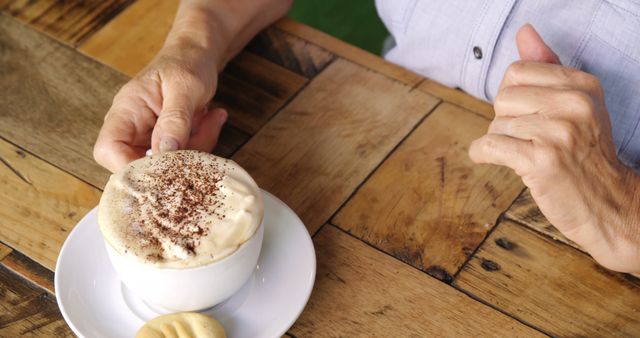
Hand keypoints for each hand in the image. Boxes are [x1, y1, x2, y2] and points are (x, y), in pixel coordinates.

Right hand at [93, 42, 227, 171]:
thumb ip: (175, 119)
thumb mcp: (185, 87)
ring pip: (167, 166)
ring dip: (196, 149)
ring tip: (212, 119)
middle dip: (178, 159)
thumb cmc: (186, 63)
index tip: (165, 167)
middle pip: (141, 164)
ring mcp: (150, 139)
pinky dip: (202, 145)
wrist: (197, 56)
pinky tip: (212, 121)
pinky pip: (183, 159)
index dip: (130, 167)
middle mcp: (132, 129)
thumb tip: (166, 151)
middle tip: (205, 132)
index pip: (108, 150)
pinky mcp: (168, 144)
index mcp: (126, 111)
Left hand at [469, 24, 639, 271]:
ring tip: (527, 155)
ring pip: (496, 126)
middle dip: (506, 121)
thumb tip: (525, 32)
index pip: (517, 71)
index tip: (530, 116)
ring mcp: (559, 133)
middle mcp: (574, 104)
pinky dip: (482, 155)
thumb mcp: (575, 105)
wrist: (608, 204)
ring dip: (501, 144)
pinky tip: (497, 161)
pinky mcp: (541, 161)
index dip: (514, 97)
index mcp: (583, 85)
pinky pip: (488, 147)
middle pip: (503, 98)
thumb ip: (547, 67)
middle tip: (529, 140)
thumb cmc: (583, 154)